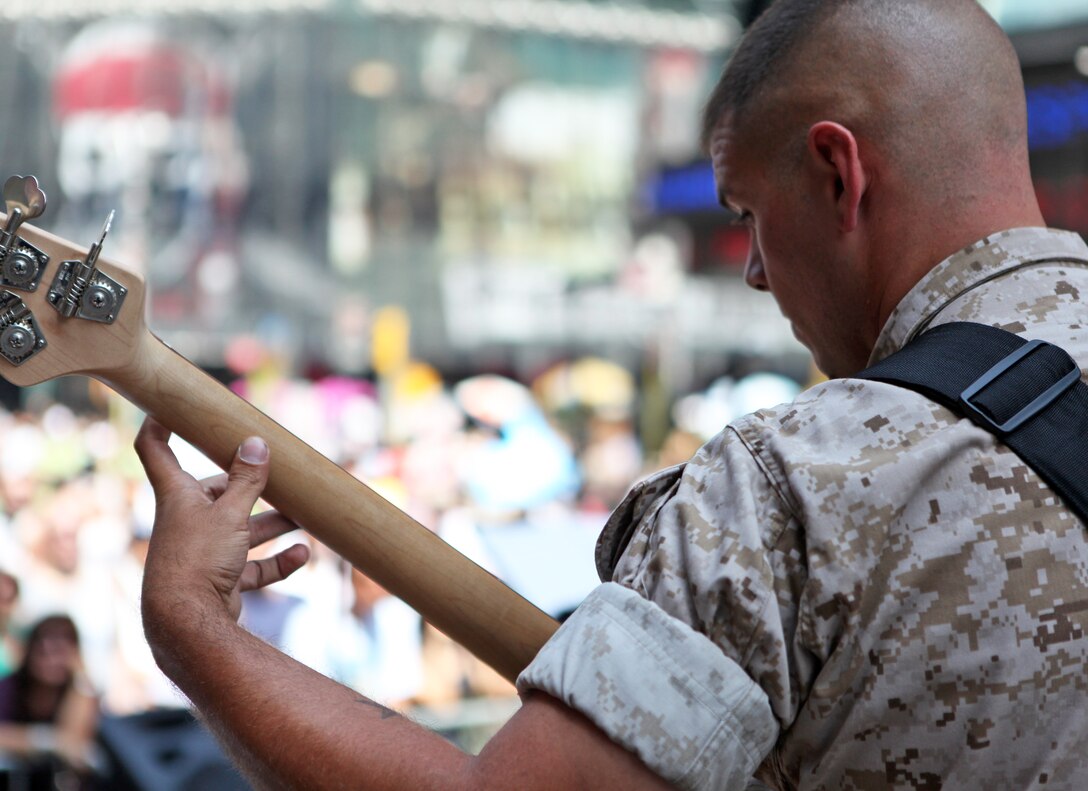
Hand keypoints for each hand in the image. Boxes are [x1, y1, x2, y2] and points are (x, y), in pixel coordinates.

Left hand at [135, 417, 309, 626]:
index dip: (160, 424)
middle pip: (218, 491)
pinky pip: (252, 565)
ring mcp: (204, 551)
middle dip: (252, 485)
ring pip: (242, 529)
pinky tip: (302, 554)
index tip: (172, 407)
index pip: (156, 449)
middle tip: (280, 472)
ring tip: (304, 516)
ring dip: (272, 522)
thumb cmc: (198, 559)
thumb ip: (247, 479)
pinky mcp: (220, 578)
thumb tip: (257, 443)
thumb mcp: (229, 512)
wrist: (187, 624)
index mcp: (178, 496)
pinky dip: (277, 560)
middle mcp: (187, 520)